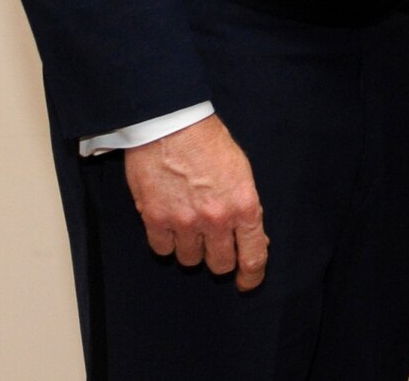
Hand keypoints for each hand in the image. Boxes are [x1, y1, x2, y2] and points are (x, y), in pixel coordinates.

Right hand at [122, 114, 267, 290]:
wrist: (172, 124)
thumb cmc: (210, 143)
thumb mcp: (242, 173)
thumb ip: (245, 208)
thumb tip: (251, 238)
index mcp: (244, 206)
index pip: (253, 256)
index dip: (251, 276)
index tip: (247, 283)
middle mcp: (215, 220)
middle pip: (219, 264)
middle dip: (220, 259)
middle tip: (215, 245)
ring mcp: (184, 222)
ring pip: (189, 260)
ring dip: (192, 249)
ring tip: (190, 227)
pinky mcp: (155, 220)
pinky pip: (162, 249)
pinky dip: (167, 242)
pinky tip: (170, 225)